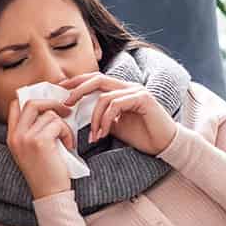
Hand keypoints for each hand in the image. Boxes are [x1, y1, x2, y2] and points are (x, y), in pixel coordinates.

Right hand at [5, 97, 73, 199]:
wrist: (49, 194)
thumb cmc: (46, 172)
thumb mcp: (31, 150)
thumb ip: (33, 130)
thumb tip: (50, 108)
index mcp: (11, 137)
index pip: (15, 105)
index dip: (33, 100)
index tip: (49, 106)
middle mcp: (16, 136)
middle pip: (32, 103)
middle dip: (51, 103)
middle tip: (65, 111)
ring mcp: (26, 138)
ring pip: (50, 115)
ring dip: (64, 125)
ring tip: (66, 140)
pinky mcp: (40, 141)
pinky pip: (58, 125)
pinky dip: (67, 133)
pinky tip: (68, 146)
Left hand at [62, 73, 176, 155]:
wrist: (165, 145)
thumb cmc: (142, 136)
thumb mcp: (115, 126)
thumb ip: (101, 117)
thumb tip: (79, 117)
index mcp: (121, 90)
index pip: (95, 80)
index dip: (77, 82)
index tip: (60, 90)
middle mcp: (128, 87)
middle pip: (97, 80)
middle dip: (78, 89)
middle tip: (66, 103)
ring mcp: (136, 91)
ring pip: (104, 96)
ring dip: (94, 118)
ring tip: (94, 135)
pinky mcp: (143, 99)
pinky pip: (115, 105)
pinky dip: (106, 120)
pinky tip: (104, 133)